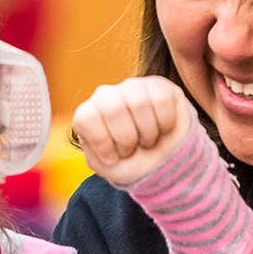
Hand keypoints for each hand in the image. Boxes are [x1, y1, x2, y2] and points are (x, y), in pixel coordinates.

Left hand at [73, 76, 191, 185]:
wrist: (163, 163)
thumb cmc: (131, 163)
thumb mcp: (107, 168)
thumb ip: (93, 154)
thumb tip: (97, 134)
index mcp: (89, 114)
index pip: (87, 117)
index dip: (101, 142)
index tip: (112, 157)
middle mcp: (107, 96)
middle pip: (113, 108)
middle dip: (126, 138)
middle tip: (131, 149)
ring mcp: (133, 88)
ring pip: (139, 103)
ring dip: (148, 132)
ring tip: (147, 140)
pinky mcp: (159, 86)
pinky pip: (161, 100)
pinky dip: (165, 123)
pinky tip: (162, 128)